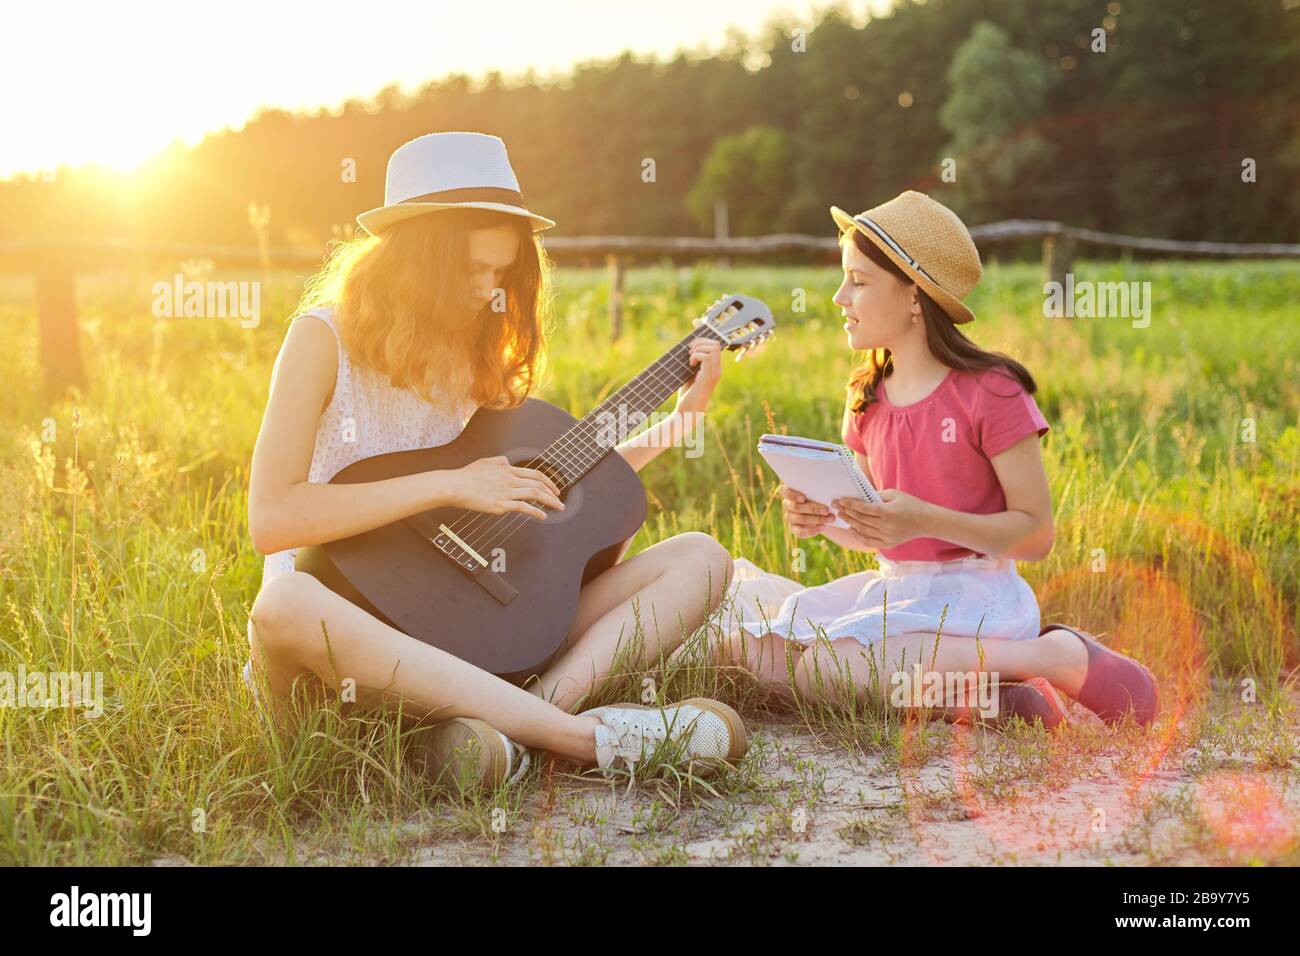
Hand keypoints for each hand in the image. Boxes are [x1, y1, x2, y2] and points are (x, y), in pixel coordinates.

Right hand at [443, 456, 564, 519]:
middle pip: (538, 485)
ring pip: (534, 495)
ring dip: (550, 502)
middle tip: (560, 501)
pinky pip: (523, 507)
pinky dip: (536, 512)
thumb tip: (507, 461)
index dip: (548, 481)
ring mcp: (506, 492)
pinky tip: (542, 516)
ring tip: (558, 508)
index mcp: (508, 470)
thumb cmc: (467, 476)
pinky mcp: (500, 504)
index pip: (535, 474)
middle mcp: (510, 479)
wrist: (455, 486)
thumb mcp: (485, 462)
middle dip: (553, 493)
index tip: (555, 488)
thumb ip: (498, 461)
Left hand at [674, 337, 722, 414]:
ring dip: (698, 349)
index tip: (692, 340)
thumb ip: (692, 361)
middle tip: (689, 353)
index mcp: (714, 368)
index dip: (703, 337)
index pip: (716, 345)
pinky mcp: (708, 378)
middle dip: (700, 342)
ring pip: (713, 347)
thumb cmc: (686, 395)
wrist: (686, 412)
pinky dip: (696, 356)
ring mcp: (714, 373)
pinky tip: (690, 365)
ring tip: (690, 360)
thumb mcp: (689, 373)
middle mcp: (717, 370)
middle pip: (716, 343)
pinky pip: (707, 356)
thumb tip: (687, 346)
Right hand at [779, 485, 830, 537]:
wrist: (820, 511)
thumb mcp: (816, 492)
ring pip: (800, 519)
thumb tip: (827, 496)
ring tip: (830, 519)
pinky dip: (812, 530)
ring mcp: (789, 517)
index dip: (792, 495)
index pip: (783, 491)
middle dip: (813, 509)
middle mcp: (787, 505)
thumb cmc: (818, 497)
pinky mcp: (793, 528)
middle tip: (827, 510)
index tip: (803, 498)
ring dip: (817, 519)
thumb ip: (816, 492)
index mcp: (789, 492)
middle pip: (796, 507)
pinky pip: (800, 532)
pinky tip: (822, 527)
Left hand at [832, 488, 930, 549]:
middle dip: (846, 511)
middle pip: (861, 519)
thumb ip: (876, 495)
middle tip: (835, 506)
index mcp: (888, 512)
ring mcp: (887, 537)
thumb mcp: (894, 494)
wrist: (926, 521)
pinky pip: (868, 541)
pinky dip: (858, 536)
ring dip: (849, 522)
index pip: (864, 508)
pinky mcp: (888, 544)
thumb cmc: (910, 504)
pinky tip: (851, 529)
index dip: (850, 504)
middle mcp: (886, 526)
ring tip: (841, 515)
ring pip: (862, 530)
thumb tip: (859, 496)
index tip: (840, 500)